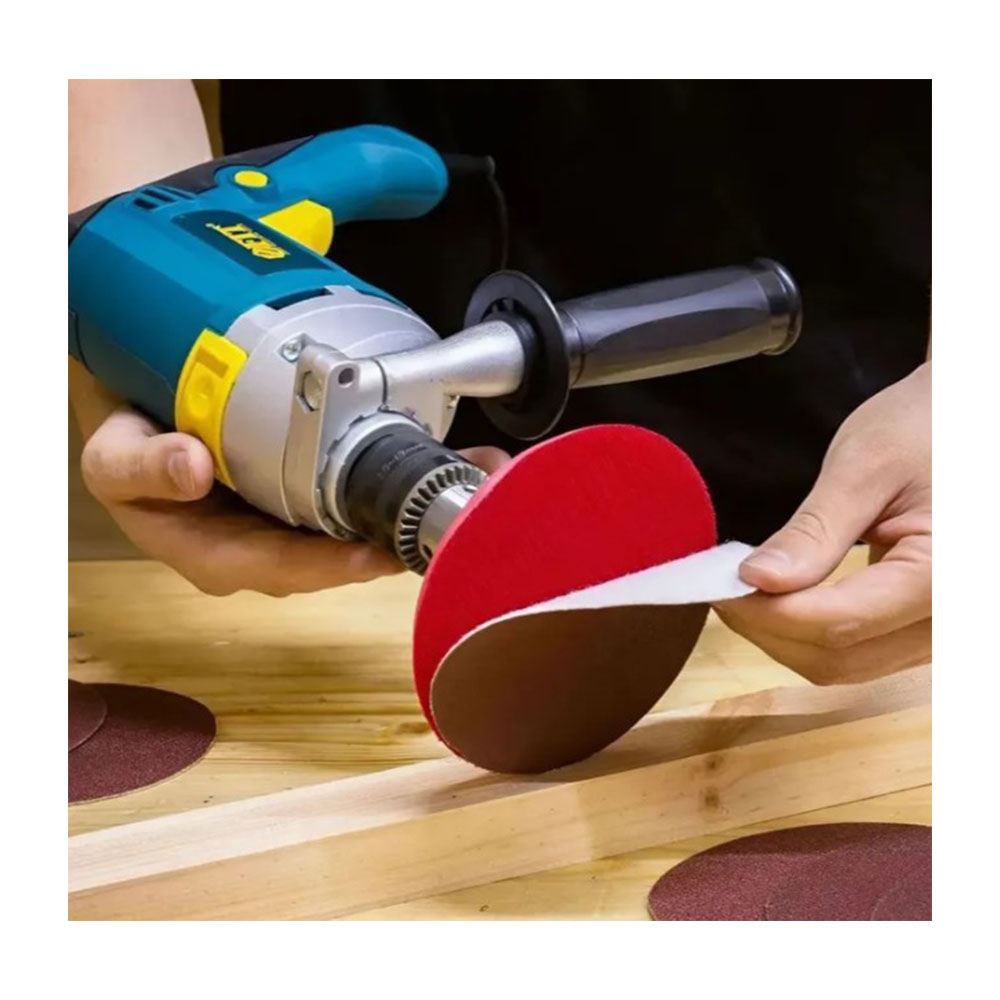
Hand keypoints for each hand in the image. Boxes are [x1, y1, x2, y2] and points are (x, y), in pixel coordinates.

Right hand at [80, 405, 509, 596]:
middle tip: (454, 515)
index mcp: (219, 555)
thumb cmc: (128, 449)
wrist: (140, 416)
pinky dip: (402, 482)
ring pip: (360, 526)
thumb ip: (141, 466)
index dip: (332, 566)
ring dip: (417, 508)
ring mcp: (293, 521)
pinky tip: (441, 460)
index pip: (284, 570)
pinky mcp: (310, 492)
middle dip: (399, 539)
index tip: (375, 552)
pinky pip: (360, 494)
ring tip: (472, 481)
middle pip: (340, 555)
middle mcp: (266, 547)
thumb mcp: (112, 460)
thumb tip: (192, 468)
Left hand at [714, 362, 930, 683]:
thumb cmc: (928, 427)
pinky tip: (781, 598)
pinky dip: (810, 633)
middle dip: (767, 628)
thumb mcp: (866, 467)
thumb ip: (815, 530)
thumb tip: (756, 579)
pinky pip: (861, 652)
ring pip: (845, 666)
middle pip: (837, 657)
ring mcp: (939, 630)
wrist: (969, 419)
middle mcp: (951, 619)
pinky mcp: (922, 626)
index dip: (765, 612)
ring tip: (744, 590)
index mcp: (945, 576)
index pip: (836, 623)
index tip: (718, 585)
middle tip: (721, 586)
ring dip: (784, 637)